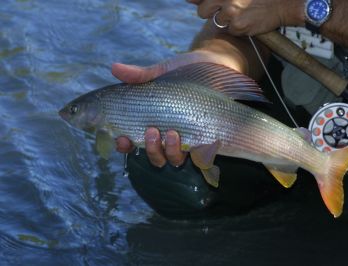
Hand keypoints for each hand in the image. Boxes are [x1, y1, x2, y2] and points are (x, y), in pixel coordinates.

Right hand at [112, 51, 226, 167]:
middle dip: (151, 149)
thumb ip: (140, 75)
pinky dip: (197, 154)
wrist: (217, 63)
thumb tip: (114, 68)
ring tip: (173, 133)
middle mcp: (168, 135)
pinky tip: (196, 144)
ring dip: (170, 151)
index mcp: (153, 122)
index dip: (125, 145)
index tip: (121, 138)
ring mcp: (188, 139)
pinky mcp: (208, 139)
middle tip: (151, 131)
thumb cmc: (186, 70)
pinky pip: (201, 156)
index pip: (133, 141)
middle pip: (155, 156)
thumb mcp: (162, 72)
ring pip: (175, 159)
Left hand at [187, 0, 304, 35]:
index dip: (193, 0)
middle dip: (210, 13)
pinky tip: (249, 22)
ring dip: (226, 21)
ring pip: (217, 21)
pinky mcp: (237, 24)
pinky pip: (231, 31)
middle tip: (225, 11)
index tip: (189, 0)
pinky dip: (238, 29)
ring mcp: (231, 11)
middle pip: (202, 11)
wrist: (283, 3)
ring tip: (241, 15)